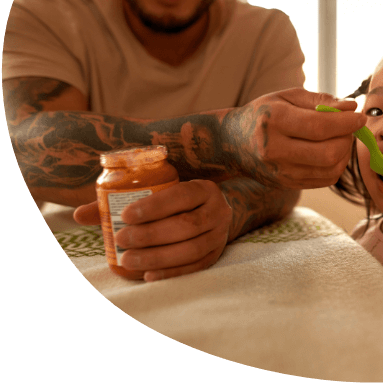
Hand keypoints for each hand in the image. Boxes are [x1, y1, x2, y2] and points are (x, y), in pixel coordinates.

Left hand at [73, 180, 231, 280]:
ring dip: (158, 257)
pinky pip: (194, 268)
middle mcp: (217, 211)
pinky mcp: (216, 256)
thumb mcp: (158, 194)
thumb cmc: (177, 203)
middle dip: (151, 235)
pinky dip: (170, 273)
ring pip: (191, 249)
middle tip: (121, 239)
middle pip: (187, 225)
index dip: (154, 206)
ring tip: (128, 260)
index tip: (125, 215)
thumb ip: (121, 202)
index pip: (181, 195)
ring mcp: (219, 236)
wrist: (212, 214)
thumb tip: (79, 214)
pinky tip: (147, 276)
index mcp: (204, 189)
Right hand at [223, 87, 366, 188]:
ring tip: (340, 139)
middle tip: (349, 128)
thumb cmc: (264, 114)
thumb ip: (321, 100)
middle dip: (347, 139)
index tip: (360, 117)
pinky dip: (336, 166)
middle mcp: (274, 149)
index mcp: (274, 120)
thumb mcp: (287, 97)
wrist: (232, 143)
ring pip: (329, 169)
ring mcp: (280, 171)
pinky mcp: (286, 184)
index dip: (346, 123)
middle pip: (327, 153)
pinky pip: (324, 180)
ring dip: (344, 154)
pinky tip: (331, 152)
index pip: (319, 127)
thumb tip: (351, 108)